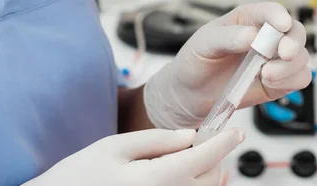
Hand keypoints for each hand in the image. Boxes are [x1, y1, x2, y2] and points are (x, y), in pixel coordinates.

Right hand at [23, 129, 244, 185]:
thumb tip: (190, 135)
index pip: (203, 158)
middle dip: (213, 156)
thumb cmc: (80, 176)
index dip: (224, 142)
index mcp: (154, 179)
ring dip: (204, 172)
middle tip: (197, 141)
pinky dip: (191, 184)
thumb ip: (156, 139)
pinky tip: (174, 174)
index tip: (236, 131)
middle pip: (211, 177)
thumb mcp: (114, 147)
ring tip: (179, 158)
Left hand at [145, 2, 310, 128]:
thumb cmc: (196, 62)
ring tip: (267, 75)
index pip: (270, 11)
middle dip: (293, 42)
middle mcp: (266, 38)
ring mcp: (274, 61)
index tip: (281, 25)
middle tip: (284, 53)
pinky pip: (299, 79)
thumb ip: (228, 38)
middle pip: (295, 33)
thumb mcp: (205, 44)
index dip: (278, 16)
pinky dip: (291, 81)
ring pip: (301, 58)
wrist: (190, 94)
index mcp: (249, 20)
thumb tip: (252, 36)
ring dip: (290, 66)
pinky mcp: (278, 82)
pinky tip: (270, 82)